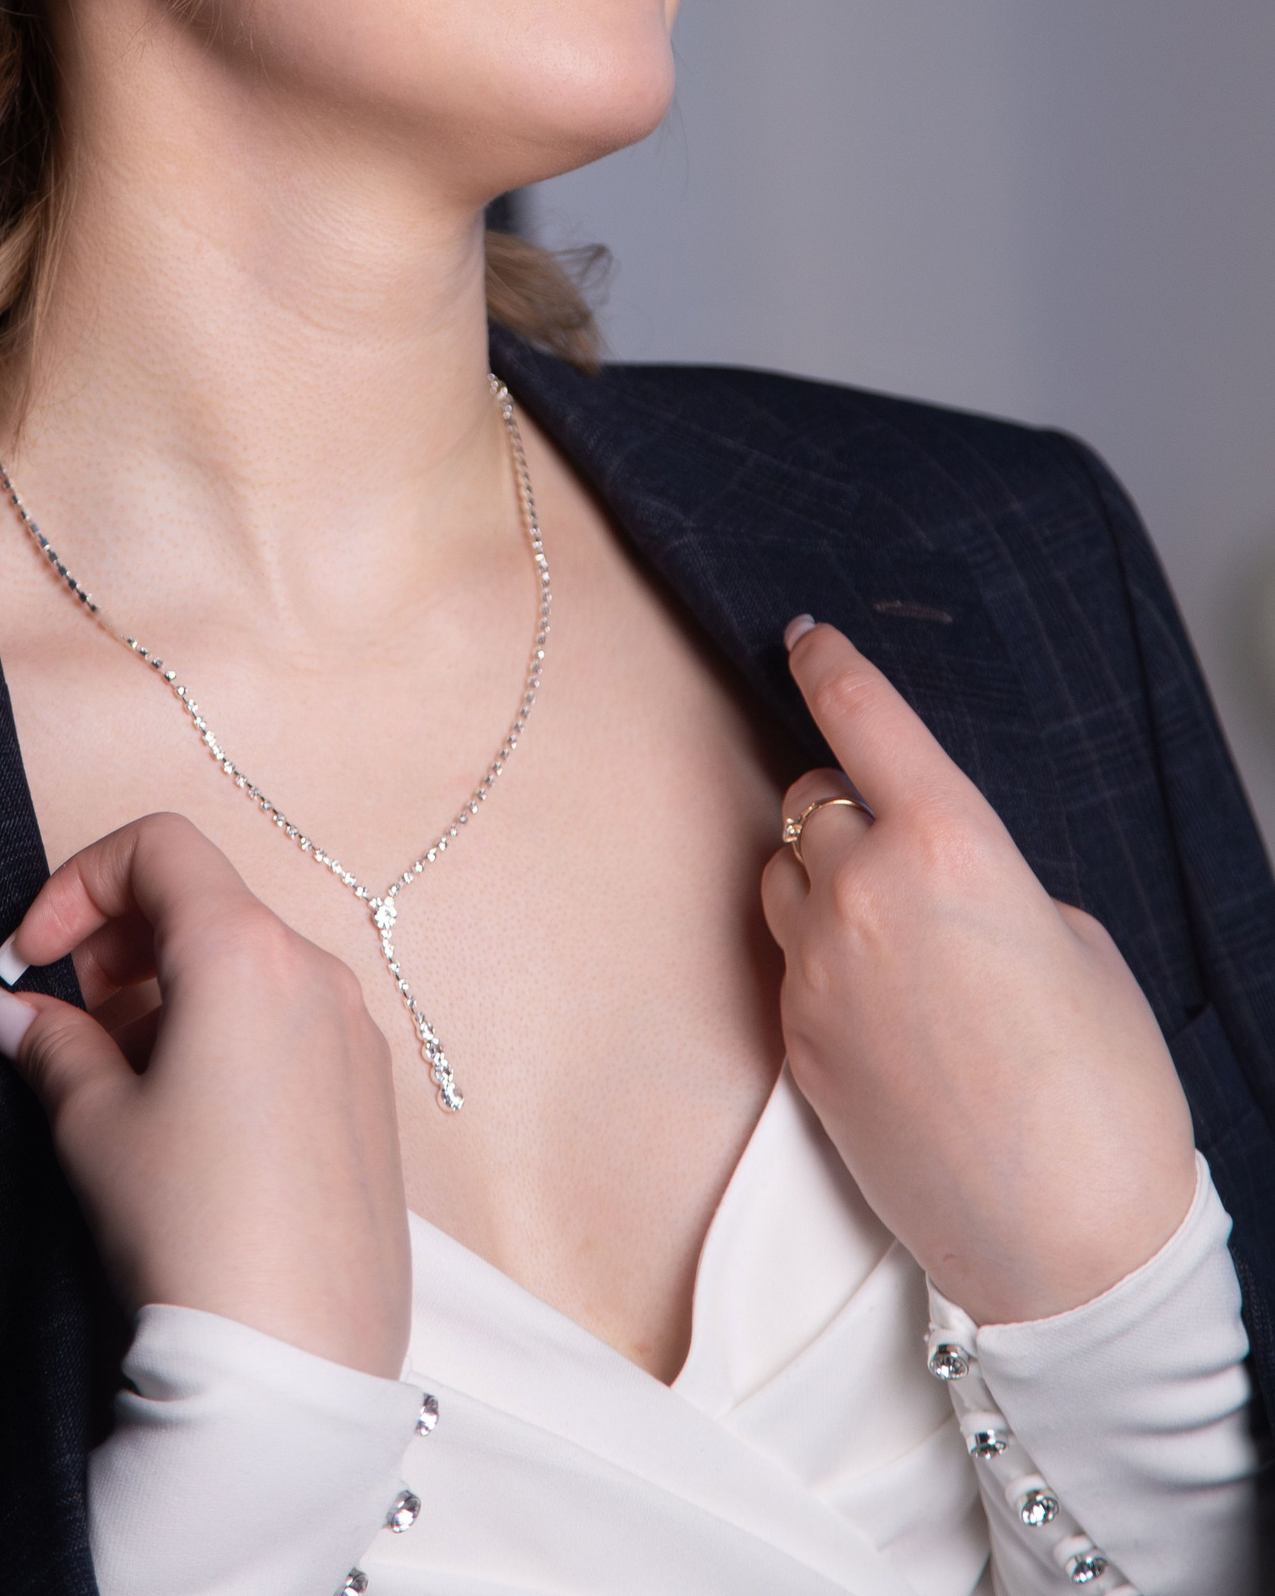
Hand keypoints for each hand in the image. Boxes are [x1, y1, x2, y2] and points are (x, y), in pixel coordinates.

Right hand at [0, 812, 410, 1375]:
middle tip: (69, 1022)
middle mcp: (315, 973)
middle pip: (205, 902)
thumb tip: (7, 1008)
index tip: (34, 958)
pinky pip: (289, 1023)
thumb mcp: (94, 1123)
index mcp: (246, 952)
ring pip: (247, 966)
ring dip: (169, 996)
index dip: (78, 884)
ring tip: (121, 1087)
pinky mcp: (370, 1095)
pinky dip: (226, 1036)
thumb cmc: (190, 1231)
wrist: (289, 1365)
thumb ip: (49, 1042)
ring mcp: (354, 1034)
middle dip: (120, 944)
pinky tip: (186, 1124)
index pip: (158, 847)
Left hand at [763, 619, 1196, 1323]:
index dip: (827, 664)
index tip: (804, 638)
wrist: (1067, 1248)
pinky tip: (884, 1004)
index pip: (860, 718)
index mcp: (949, 846)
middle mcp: (863, 893)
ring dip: (818, 875)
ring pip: (782, 874)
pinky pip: (787, 960)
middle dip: (841, 800)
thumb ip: (990, 883)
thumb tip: (940, 881)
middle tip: (893, 835)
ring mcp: (817, 971)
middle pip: (810, 799)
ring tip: (890, 926)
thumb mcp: (1076, 946)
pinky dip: (821, 957)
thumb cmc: (1104, 1094)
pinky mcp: (795, 1042)